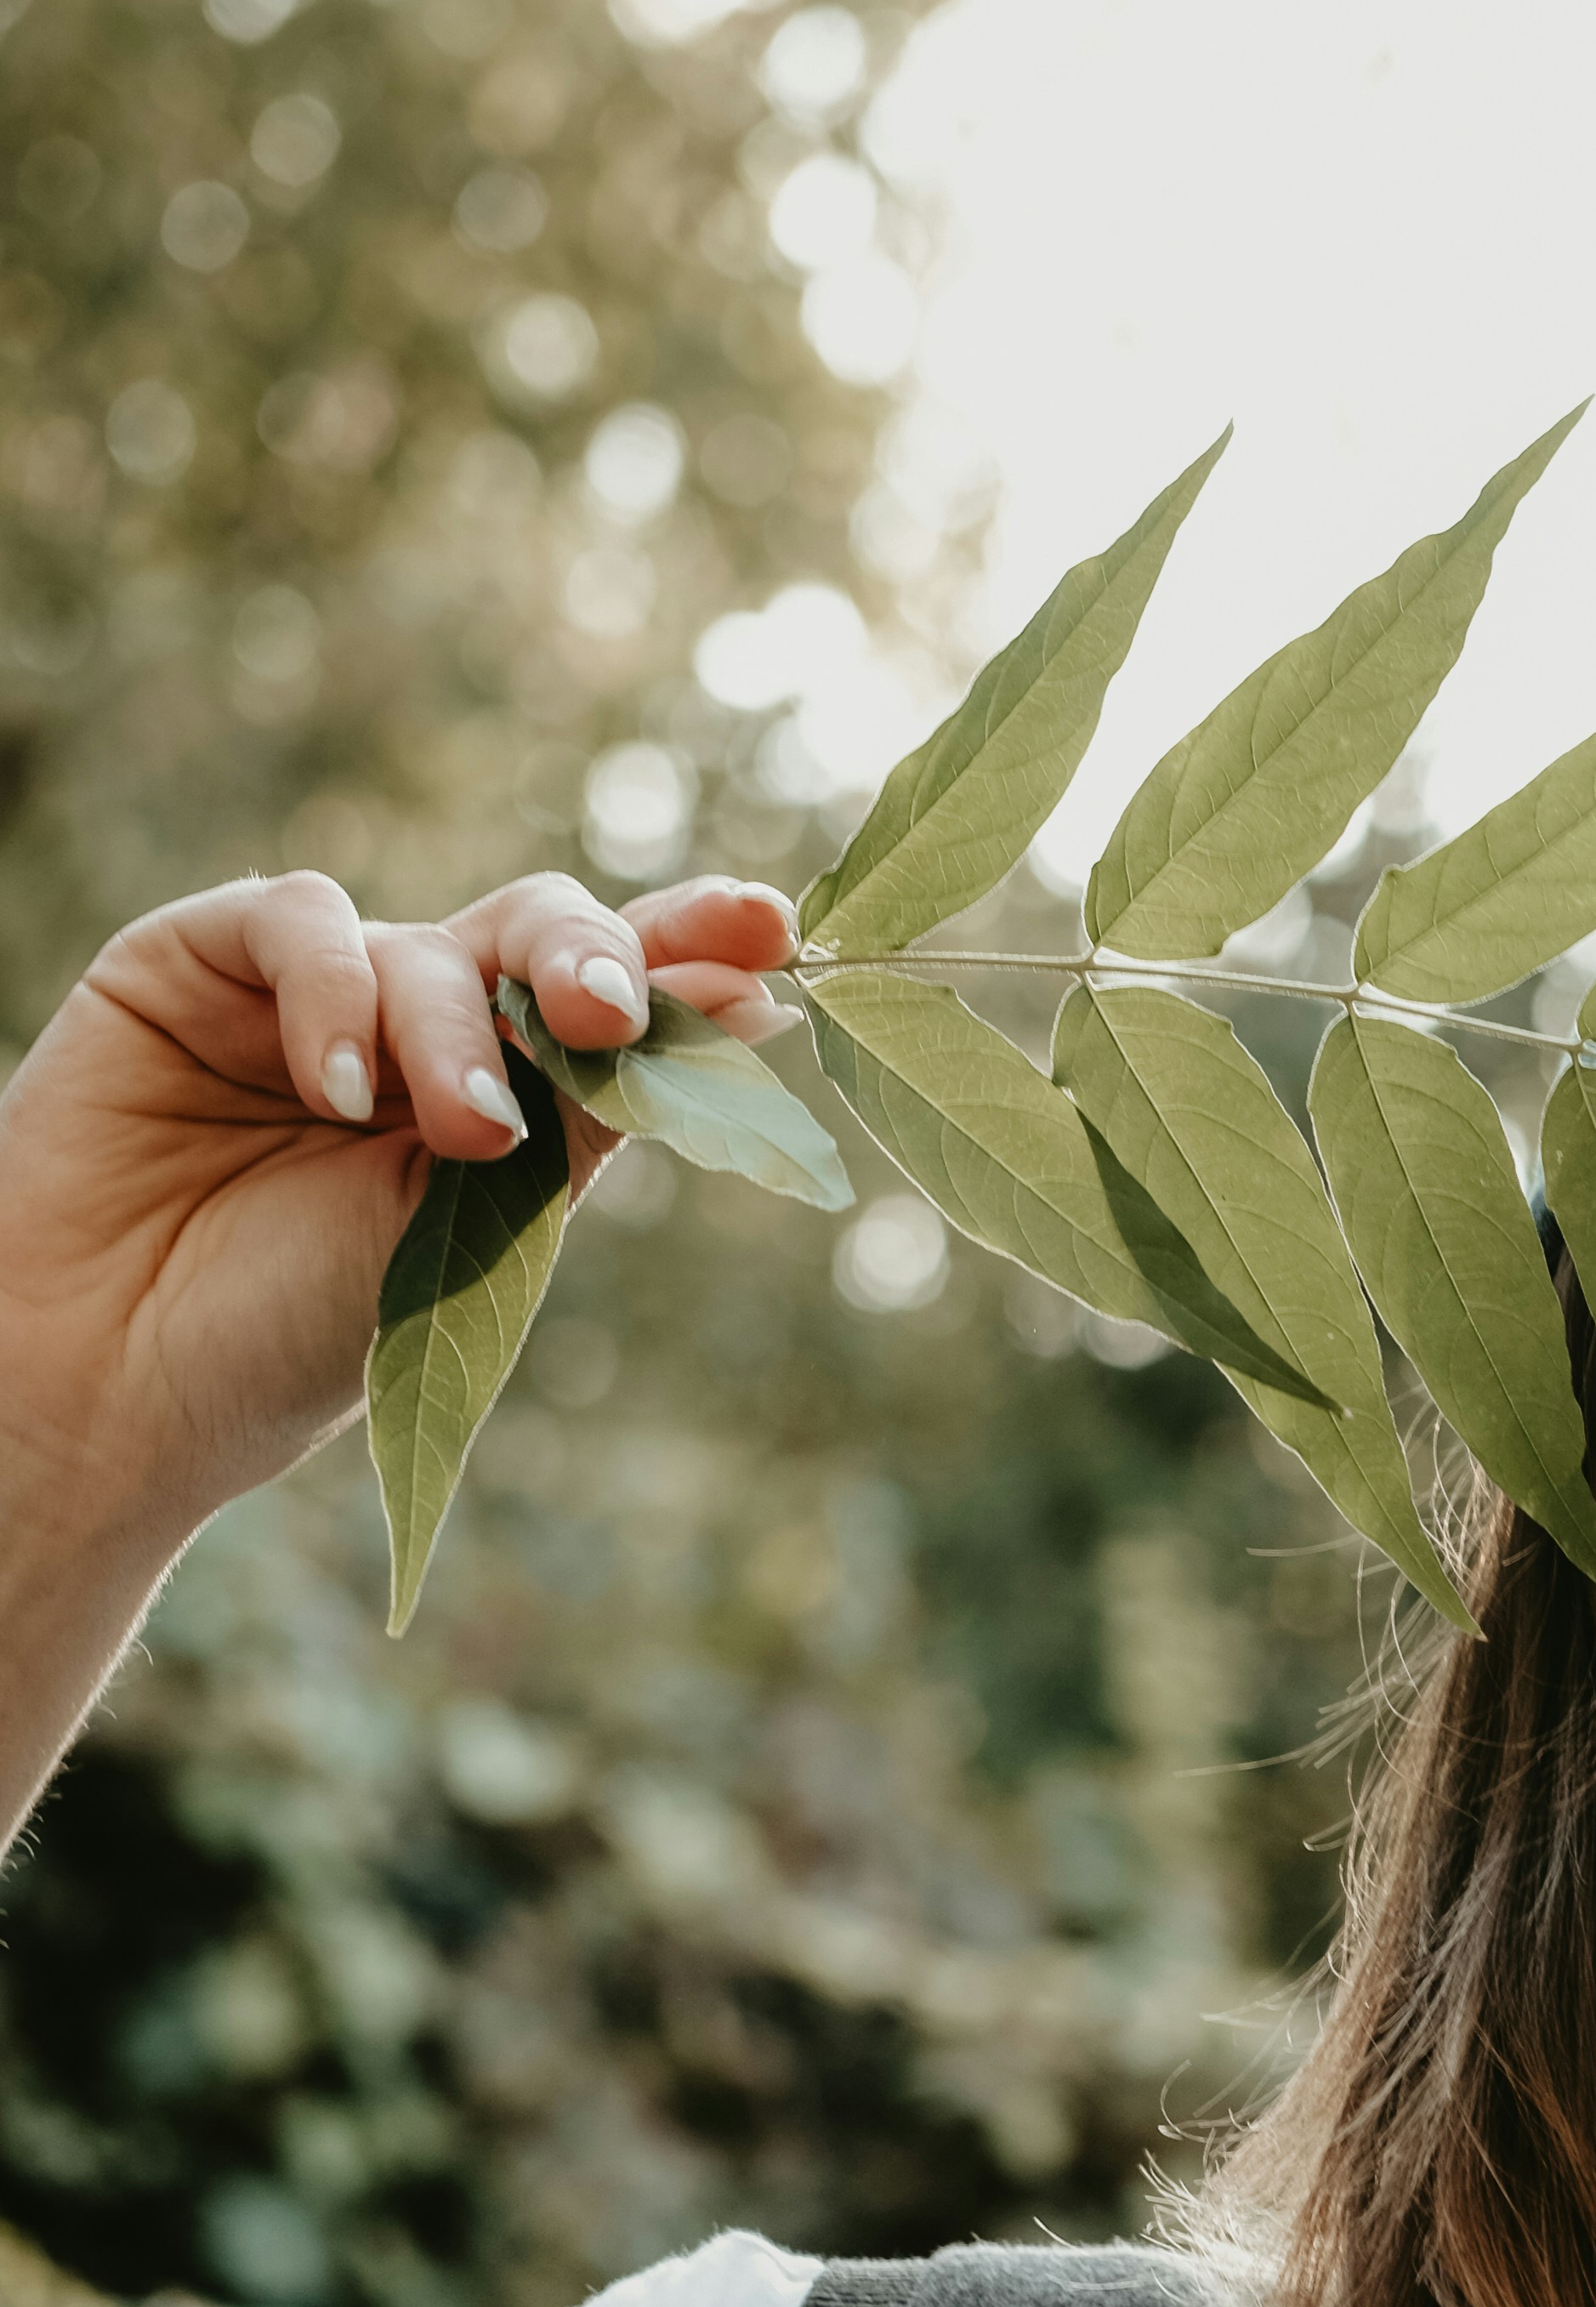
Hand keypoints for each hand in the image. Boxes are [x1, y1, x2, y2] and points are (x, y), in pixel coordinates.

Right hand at [0, 865, 802, 1579]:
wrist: (110, 1387)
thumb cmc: (287, 1334)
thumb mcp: (474, 1229)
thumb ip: (588, 1110)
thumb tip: (754, 1004)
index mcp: (499, 1096)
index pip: (609, 1000)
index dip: (691, 951)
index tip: (774, 937)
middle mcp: (414, 1028)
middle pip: (537, 936)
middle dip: (592, 962)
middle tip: (612, 1016)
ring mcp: (307, 992)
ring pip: (430, 942)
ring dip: (457, 1032)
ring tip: (457, 1132)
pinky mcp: (194, 962)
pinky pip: (300, 919)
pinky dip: (336, 993)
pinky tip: (334, 1089)